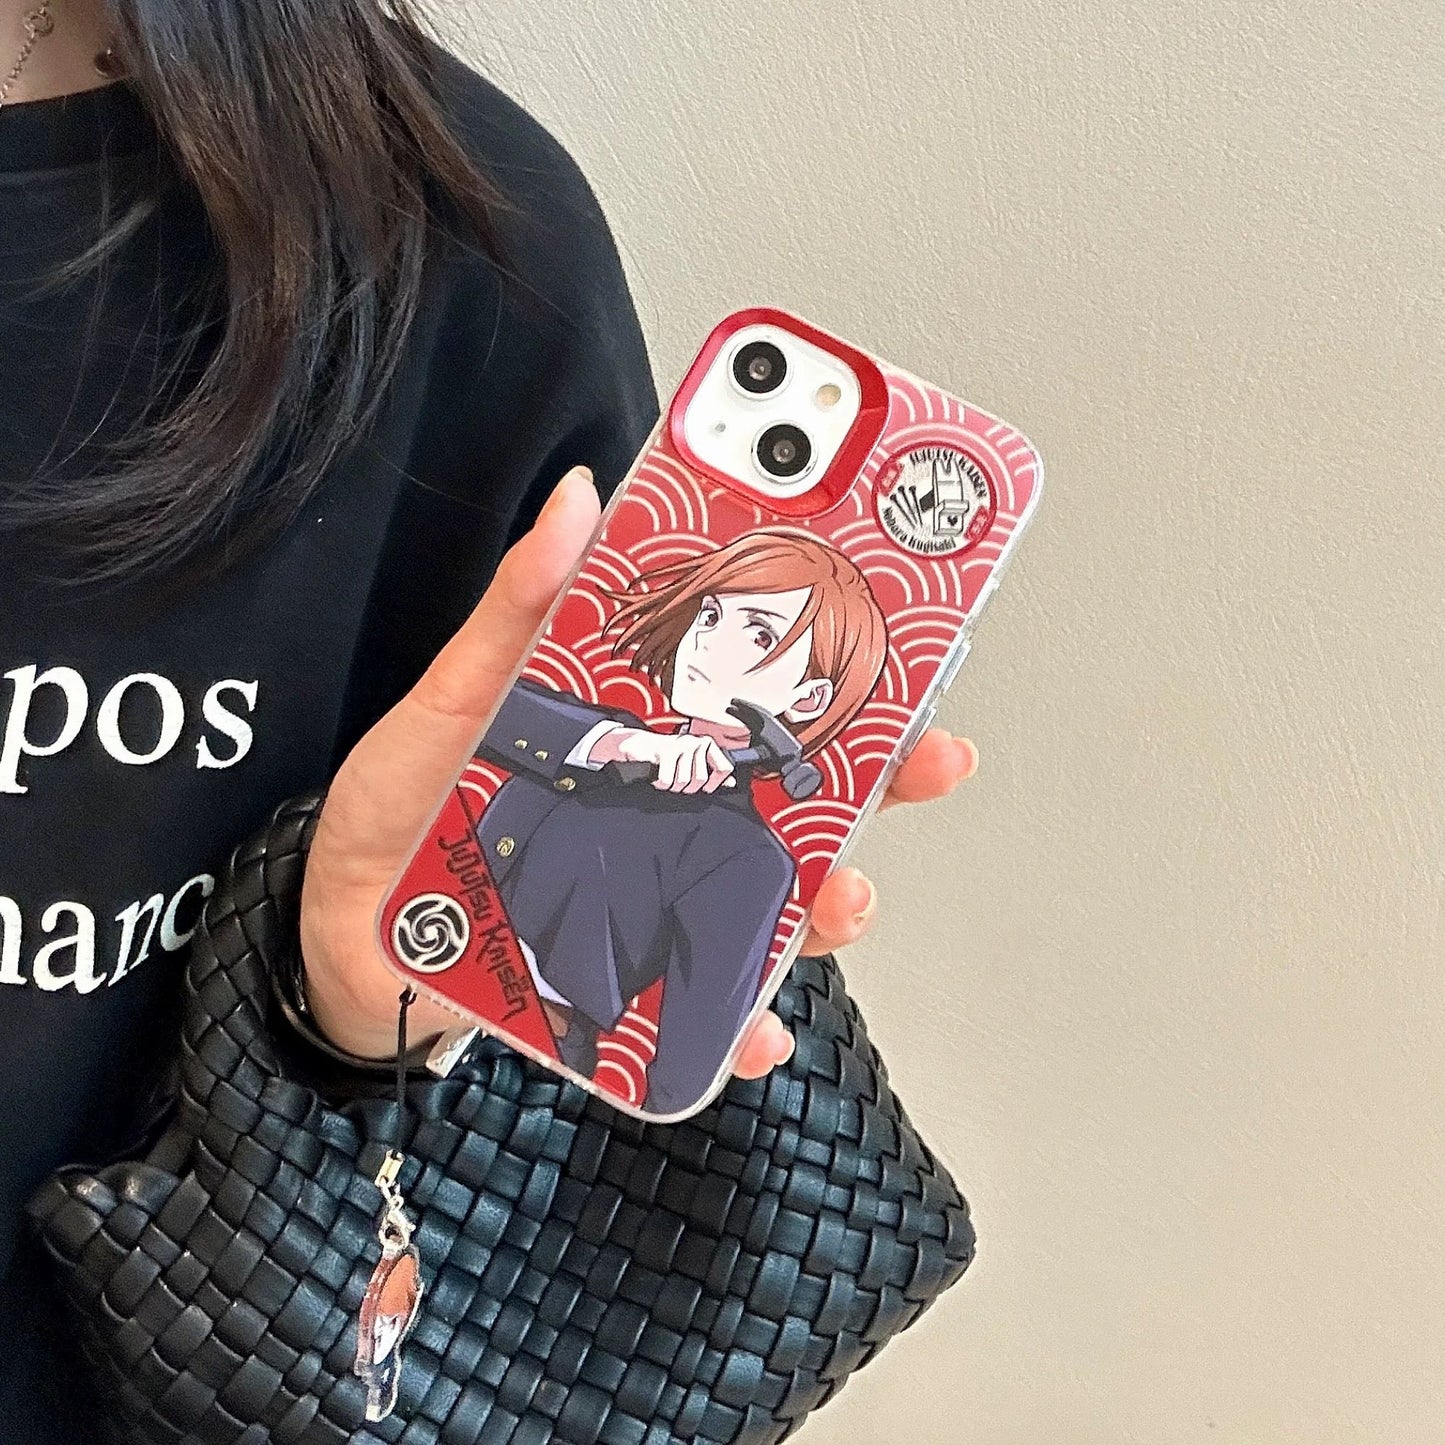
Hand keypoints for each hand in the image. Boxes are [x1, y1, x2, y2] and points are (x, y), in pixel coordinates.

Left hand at [298, 465, 978, 1078]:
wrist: (340, 941)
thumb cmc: (398, 810)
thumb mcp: (451, 698)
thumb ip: (517, 611)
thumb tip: (577, 502)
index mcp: (632, 738)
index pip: (752, 695)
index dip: (835, 663)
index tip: (907, 634)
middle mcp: (663, 817)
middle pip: (797, 795)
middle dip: (879, 779)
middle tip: (928, 758)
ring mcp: (655, 900)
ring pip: (774, 901)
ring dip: (829, 905)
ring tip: (843, 898)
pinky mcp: (632, 980)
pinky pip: (705, 1007)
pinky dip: (738, 1025)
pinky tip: (752, 1031)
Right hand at [590, 725, 736, 791]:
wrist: (641, 745)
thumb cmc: (669, 755)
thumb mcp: (694, 762)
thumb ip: (713, 771)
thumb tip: (731, 782)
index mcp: (707, 744)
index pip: (724, 767)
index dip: (716, 783)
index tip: (707, 787)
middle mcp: (696, 742)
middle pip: (700, 779)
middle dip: (687, 787)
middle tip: (678, 780)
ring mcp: (680, 746)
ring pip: (683, 781)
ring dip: (673, 786)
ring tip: (668, 776)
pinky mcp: (664, 752)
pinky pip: (667, 780)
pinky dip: (661, 783)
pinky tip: (658, 775)